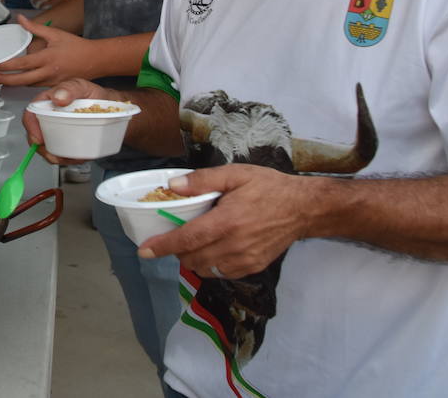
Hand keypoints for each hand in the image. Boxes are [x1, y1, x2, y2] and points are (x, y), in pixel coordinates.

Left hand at [0, 16, 97, 86]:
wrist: (95, 60)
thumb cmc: (76, 46)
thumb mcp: (55, 34)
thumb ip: (35, 28)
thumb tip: (20, 18)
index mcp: (47, 58)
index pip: (23, 64)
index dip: (7, 66)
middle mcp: (49, 72)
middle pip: (22, 80)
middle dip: (6, 80)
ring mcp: (52, 82)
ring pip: (29, 85)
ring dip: (14, 84)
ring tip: (2, 79)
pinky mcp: (55, 86)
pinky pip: (37, 87)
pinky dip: (26, 85)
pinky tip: (19, 81)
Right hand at [21, 77, 116, 163]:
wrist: (109, 106)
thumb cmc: (93, 95)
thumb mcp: (82, 87)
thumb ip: (70, 88)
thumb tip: (58, 98)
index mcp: (46, 102)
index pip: (30, 115)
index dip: (31, 128)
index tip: (39, 139)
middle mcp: (47, 117)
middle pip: (36, 135)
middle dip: (43, 149)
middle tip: (55, 154)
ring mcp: (55, 130)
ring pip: (47, 148)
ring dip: (56, 156)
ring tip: (71, 156)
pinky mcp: (64, 141)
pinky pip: (60, 153)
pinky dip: (67, 159)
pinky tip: (77, 156)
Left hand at [136, 164, 322, 278]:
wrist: (303, 208)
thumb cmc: (268, 187)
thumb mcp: (236, 174)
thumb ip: (203, 180)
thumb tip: (172, 186)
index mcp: (226, 221)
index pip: (186, 239)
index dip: (162, 247)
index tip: (143, 251)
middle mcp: (234, 245)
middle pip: (192, 259)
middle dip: (177, 251)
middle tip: (176, 235)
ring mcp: (244, 260)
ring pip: (205, 269)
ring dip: (192, 259)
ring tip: (195, 242)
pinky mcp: (253, 267)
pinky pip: (221, 273)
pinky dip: (210, 265)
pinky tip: (214, 248)